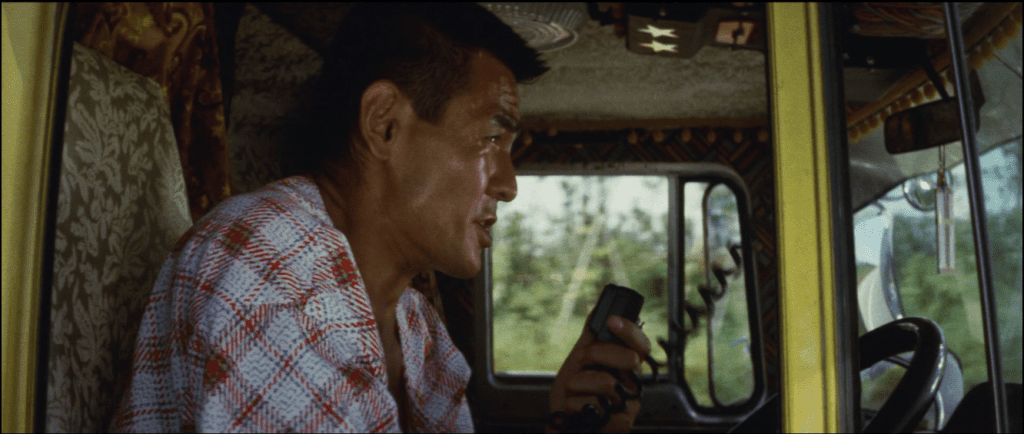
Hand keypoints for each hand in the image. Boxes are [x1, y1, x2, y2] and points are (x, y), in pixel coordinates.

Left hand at [548, 314, 651, 432]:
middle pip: (629, 358)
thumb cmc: (573, 398)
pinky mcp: (621, 423)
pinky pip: (592, 403)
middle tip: (581, 363)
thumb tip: (599, 309)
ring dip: (577, 384)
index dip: (630, 330)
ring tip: (574, 393)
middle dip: (595, 354)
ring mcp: (628, 405)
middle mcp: (632, 385)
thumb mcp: (578, 363)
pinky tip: (575, 410)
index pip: (641, 345)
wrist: (563, 427)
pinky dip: (573, 405)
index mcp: (625, 369)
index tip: (612, 320)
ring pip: (606, 381)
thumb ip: (590, 339)